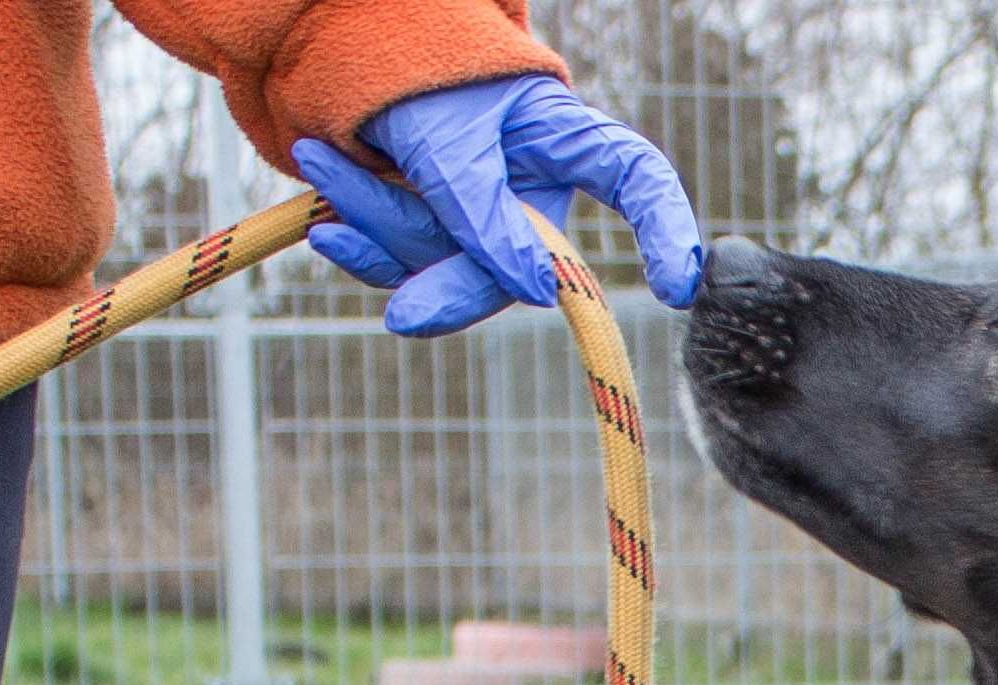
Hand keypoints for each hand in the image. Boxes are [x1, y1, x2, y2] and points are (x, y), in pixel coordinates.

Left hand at [297, 77, 703, 339]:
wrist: (341, 53)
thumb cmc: (413, 75)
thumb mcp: (445, 137)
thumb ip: (482, 213)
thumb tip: (535, 293)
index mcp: (564, 140)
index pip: (637, 179)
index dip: (665, 229)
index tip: (677, 290)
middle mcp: (536, 192)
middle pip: (516, 265)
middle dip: (445, 279)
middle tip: (398, 319)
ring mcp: (491, 220)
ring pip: (447, 263)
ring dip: (376, 225)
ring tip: (320, 159)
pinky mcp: (442, 237)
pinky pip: (411, 269)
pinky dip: (363, 246)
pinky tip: (328, 228)